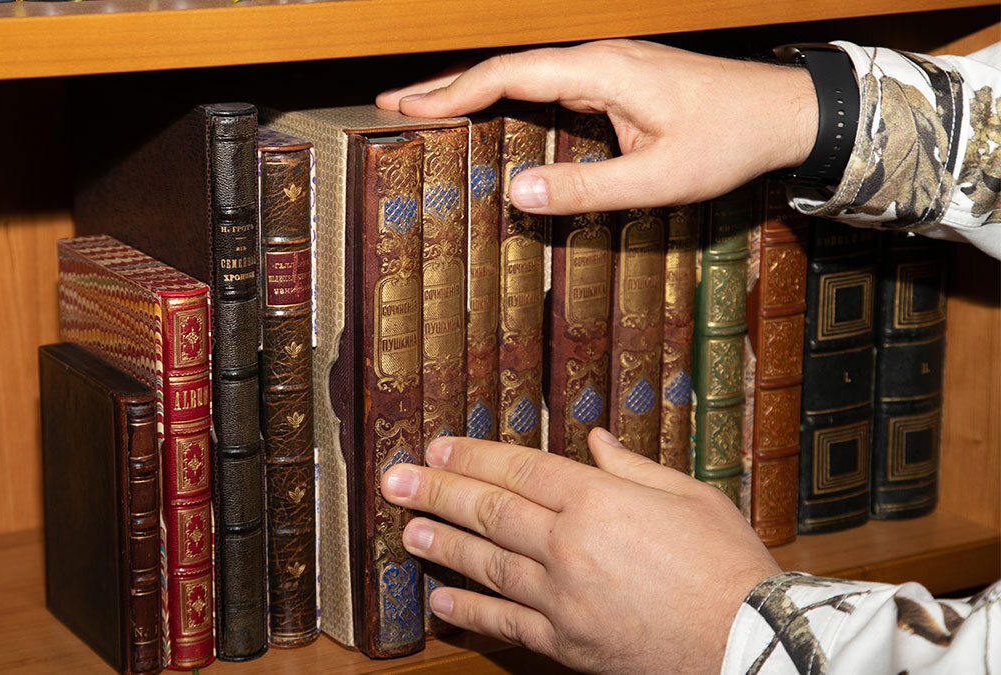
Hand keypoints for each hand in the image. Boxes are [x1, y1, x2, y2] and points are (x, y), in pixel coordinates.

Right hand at [376, 40, 816, 214]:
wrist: (784, 113)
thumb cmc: (729, 141)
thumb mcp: (656, 180)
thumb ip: (584, 189)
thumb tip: (515, 194)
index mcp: (601, 71)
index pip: (510, 74)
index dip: (453, 92)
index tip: (406, 107)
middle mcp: (599, 59)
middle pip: (508, 66)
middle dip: (447, 85)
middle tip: (393, 103)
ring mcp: (610, 66)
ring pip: (527, 72)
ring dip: (476, 89)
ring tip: (428, 109)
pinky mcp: (619, 80)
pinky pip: (551, 83)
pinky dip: (510, 96)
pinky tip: (494, 113)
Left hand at [380, 429, 780, 673]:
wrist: (752, 644)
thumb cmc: (729, 565)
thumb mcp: (689, 495)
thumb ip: (631, 467)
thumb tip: (594, 440)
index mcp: (600, 500)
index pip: (519, 468)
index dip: (473, 455)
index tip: (437, 446)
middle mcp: (570, 545)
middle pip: (489, 511)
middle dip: (436, 491)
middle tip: (393, 480)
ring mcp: (563, 597)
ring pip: (487, 564)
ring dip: (442, 544)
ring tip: (407, 530)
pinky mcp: (567, 642)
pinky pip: (506, 622)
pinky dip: (471, 610)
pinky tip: (441, 599)